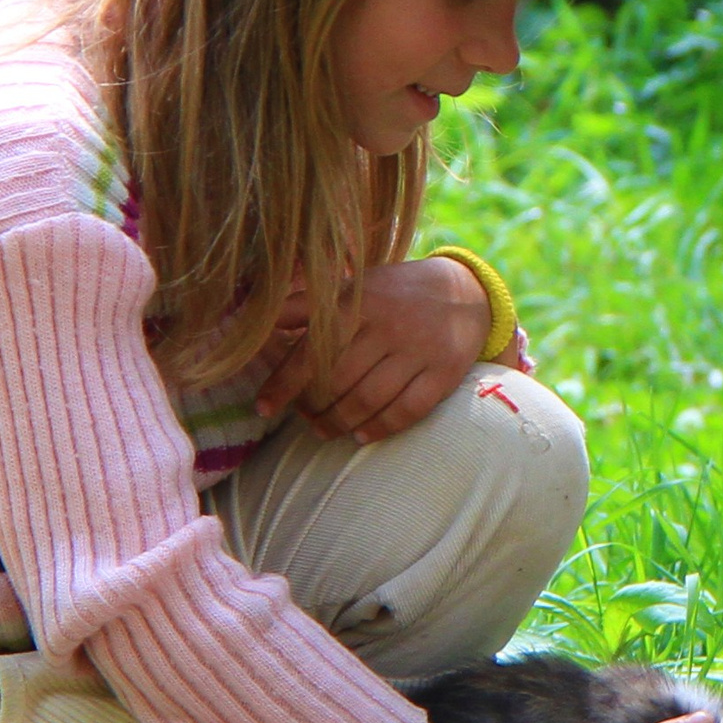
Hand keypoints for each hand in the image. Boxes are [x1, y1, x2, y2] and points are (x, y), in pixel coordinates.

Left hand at [254, 255, 491, 441]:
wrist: (467, 291)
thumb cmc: (394, 293)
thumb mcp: (353, 287)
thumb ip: (305, 304)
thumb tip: (255, 320)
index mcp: (361, 302)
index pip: (313, 349)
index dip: (283, 383)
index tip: (263, 408)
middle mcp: (389, 325)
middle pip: (339, 381)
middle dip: (313, 407)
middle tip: (302, 418)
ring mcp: (419, 350)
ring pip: (369, 399)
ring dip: (339, 422)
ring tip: (324, 430)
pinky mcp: (445, 372)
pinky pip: (407, 410)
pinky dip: (380, 428)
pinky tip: (361, 435)